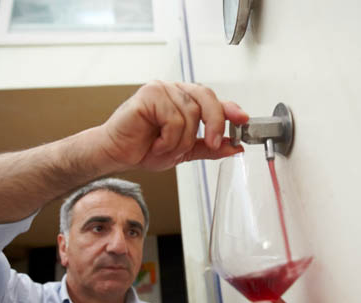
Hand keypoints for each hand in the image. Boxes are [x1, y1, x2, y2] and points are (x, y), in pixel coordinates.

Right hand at [100, 81, 247, 170]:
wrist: (116, 154)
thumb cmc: (144, 148)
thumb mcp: (185, 151)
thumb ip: (209, 147)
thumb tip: (235, 146)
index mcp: (184, 99)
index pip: (213, 100)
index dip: (230, 109)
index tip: (243, 120)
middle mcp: (174, 90)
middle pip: (207, 100)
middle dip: (214, 125)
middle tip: (214, 144)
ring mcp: (161, 89)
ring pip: (190, 115)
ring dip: (180, 141)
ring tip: (164, 148)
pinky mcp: (149, 94)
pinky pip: (174, 119)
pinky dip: (167, 139)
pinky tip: (154, 142)